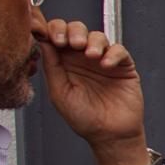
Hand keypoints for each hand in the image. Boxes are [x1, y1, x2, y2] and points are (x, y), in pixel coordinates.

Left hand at [33, 13, 149, 164]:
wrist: (109, 135)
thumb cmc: (84, 119)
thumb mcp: (59, 92)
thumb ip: (51, 66)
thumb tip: (42, 41)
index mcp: (63, 62)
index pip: (55, 35)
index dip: (49, 28)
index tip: (45, 32)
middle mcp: (82, 58)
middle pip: (75, 29)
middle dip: (72, 31)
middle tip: (71, 43)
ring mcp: (102, 61)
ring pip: (97, 36)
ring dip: (92, 41)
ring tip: (90, 55)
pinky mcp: (123, 66)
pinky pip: (119, 50)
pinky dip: (112, 53)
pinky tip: (106, 65)